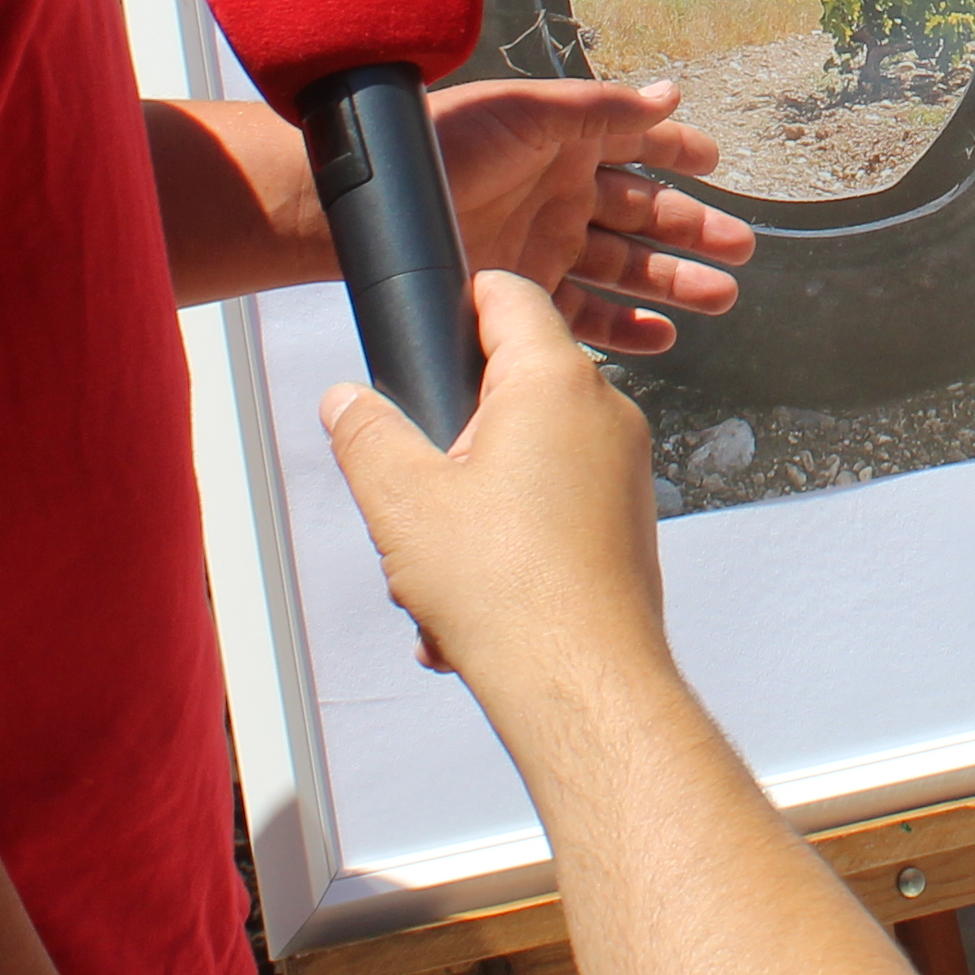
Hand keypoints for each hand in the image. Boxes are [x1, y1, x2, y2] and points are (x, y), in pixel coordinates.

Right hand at [322, 272, 670, 700]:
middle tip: (417, 487)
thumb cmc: (507, 589)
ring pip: (528, 455)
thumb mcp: (401, 500)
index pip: (509, 294)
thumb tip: (347, 401)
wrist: (581, 680)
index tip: (425, 332)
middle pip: (512, 383)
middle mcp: (605, 413)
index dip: (459, 302)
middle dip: (453, 434)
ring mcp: (624, 469)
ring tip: (438, 569)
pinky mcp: (627, 522)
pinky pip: (554, 506)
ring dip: (473, 503)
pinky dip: (509, 541)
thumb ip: (366, 434)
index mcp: (554, 382)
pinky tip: (469, 605)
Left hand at [428, 75, 752, 352]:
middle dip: (692, 231)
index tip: (717, 164)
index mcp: (561, 144)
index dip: (676, 152)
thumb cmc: (440, 146)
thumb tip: (670, 94)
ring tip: (720, 296)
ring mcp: (542, 249)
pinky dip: (626, 328)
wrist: (365, 211)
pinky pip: (586, 317)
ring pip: (625, 269)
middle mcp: (558, 195)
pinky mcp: (521, 297)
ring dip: (672, 282)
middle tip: (739, 248)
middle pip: (642, 216)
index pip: (634, 144)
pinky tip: (663, 335)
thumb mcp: (527, 112)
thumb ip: (601, 108)